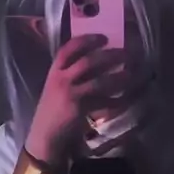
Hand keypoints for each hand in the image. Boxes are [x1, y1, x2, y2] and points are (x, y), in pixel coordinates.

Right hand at [25, 34, 127, 164]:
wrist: (44, 137)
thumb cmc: (52, 113)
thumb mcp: (56, 89)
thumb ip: (70, 76)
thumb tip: (97, 65)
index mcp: (54, 72)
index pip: (68, 49)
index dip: (86, 40)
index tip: (103, 37)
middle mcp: (61, 79)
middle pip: (88, 61)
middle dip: (109, 56)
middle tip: (125, 54)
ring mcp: (69, 93)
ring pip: (99, 81)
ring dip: (117, 77)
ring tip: (129, 75)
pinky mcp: (78, 109)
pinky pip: (102, 102)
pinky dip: (114, 102)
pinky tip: (123, 101)